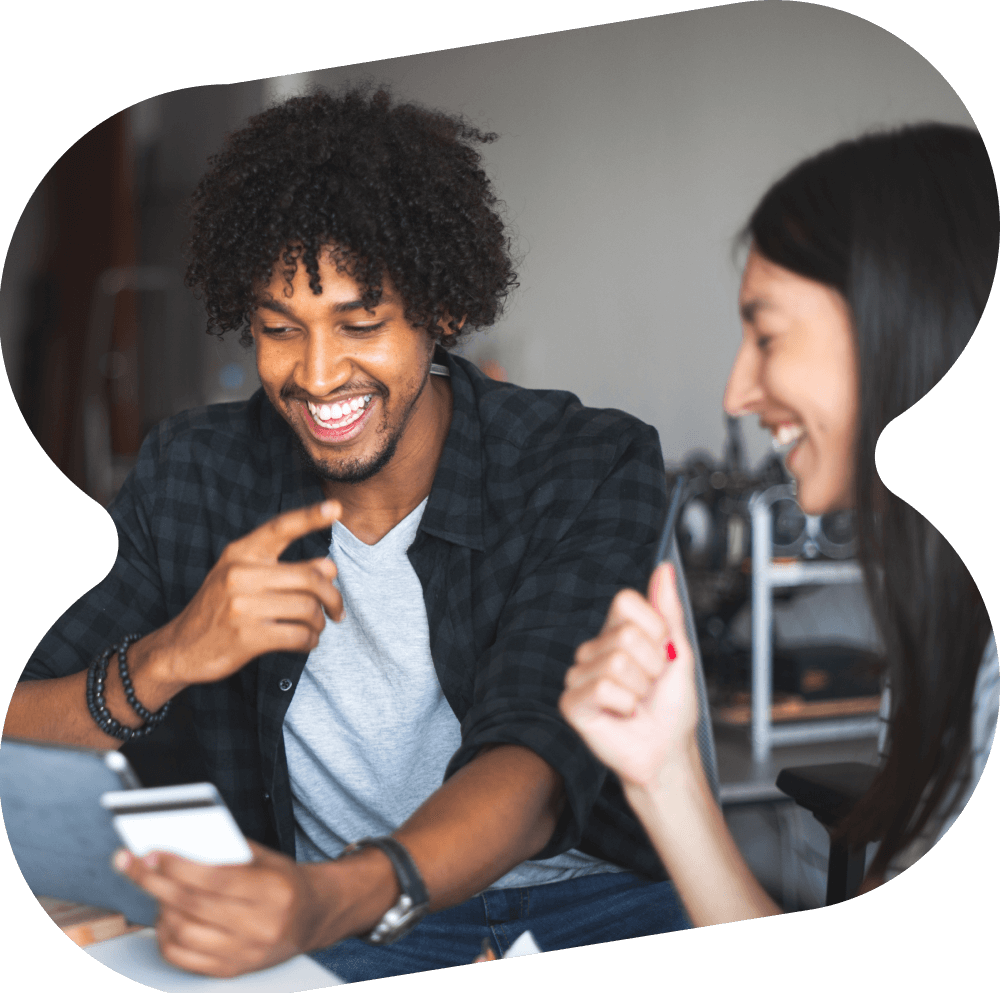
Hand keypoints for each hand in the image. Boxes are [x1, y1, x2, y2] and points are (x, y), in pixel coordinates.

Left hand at [113, 841, 330, 977]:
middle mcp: (259, 927)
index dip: (178, 866)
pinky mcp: (231, 971)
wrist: (313, 917)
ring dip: (159, 908)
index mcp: (273, 892)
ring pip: (183, 933)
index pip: (214, 880)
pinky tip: (164, 917)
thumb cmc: (285, 881)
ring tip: (153, 887)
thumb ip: (228, 852)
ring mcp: (244, 954)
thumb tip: (181, 845)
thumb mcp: (266, 858)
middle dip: (155, 881)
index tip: (151, 852)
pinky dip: (165, 936)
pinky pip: (183, 958)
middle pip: (192, 905)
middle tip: (132, 863)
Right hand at [154, 501, 343, 687]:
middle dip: (333, 596)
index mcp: (240, 553)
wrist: (180, 649)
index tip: (336, 508)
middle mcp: (240, 574)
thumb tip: (330, 567)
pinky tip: (306, 642)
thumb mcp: (244, 579)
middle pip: (310, 577)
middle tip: (337, 610)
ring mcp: (241, 606)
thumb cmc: (221, 609)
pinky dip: (310, 641)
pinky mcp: (246, 637)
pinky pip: (298, 636)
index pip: (280, 528)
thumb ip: (286, 570)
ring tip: (315, 627)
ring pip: (308, 608)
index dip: (310, 517)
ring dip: (320, 622)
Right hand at [559, 563, 699, 787]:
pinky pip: (602, 688)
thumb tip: (663, 569)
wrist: (667, 751)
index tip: (661, 654)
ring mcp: (580, 674)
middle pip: (627, 635)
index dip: (655, 629)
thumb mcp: (679, 653)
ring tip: (637, 702)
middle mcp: (595, 649)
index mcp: (618, 631)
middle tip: (649, 686)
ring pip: (616, 663)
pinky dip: (624, 705)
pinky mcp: (571, 702)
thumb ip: (668, 610)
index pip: (626, 600)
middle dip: (652, 666)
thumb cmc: (672, 708)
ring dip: (639, 689)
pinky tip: (621, 713)